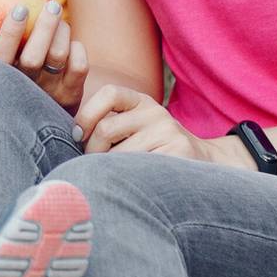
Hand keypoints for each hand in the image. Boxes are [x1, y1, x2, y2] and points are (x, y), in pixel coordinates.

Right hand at [0, 0, 89, 110]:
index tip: (19, 8)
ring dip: (62, 32)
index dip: (11, 32)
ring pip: (59, 57)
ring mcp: (48, 95)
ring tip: (58, 18)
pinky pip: (79, 66)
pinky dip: (77, 48)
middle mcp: (22, 91)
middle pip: (35, 56)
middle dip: (45, 26)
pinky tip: (69, 41)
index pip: (1, 56)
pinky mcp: (70, 98)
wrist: (29, 128)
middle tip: (50, 4)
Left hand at [76, 85, 249, 166]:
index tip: (77, 134)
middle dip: (91, 151)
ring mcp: (168, 132)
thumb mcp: (136, 128)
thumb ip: (110, 125)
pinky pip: (137, 169)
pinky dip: (126, 179)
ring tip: (112, 176)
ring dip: (108, 170)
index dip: (87, 113)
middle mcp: (155, 112)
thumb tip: (71, 136)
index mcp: (141, 102)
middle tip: (92, 165)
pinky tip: (130, 184)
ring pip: (119, 155)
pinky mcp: (177, 153)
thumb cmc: (155, 149)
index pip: (108, 93)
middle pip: (106, 129)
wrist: (205, 164)